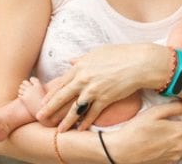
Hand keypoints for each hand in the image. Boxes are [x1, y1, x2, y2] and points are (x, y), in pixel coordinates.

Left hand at [37, 43, 168, 130]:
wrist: (141, 62)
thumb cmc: (122, 54)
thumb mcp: (99, 52)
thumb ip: (82, 58)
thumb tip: (71, 61)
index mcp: (80, 66)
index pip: (61, 82)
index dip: (51, 94)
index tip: (43, 102)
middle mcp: (83, 79)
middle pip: (62, 97)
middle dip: (49, 109)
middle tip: (40, 117)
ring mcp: (93, 90)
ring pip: (75, 109)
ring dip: (66, 121)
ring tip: (59, 130)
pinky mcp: (105, 98)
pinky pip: (92, 113)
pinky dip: (86, 122)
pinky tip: (81, 128)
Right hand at [104, 101, 181, 162]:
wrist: (120, 152)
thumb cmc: (135, 130)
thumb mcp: (154, 113)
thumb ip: (175, 108)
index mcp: (179, 133)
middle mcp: (180, 147)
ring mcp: (174, 156)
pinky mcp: (167, 162)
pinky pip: (179, 152)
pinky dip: (180, 145)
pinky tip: (171, 139)